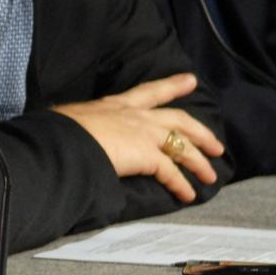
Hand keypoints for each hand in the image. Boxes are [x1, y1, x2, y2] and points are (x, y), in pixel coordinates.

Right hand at [51, 73, 223, 202]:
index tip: (190, 80)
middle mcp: (135, 116)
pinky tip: (187, 195)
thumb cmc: (59, 130)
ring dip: (199, 162)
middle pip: (178, 119)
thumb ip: (80, 124)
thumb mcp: (70, 119)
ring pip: (182, 145)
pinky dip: (181, 185)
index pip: (149, 92)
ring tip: (210, 176)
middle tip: (216, 143)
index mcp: (115, 105)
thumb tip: (68, 130)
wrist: (63, 141)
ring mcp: (144, 134)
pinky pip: (172, 172)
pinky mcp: (148, 156)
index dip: (171, 86)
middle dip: (200, 131)